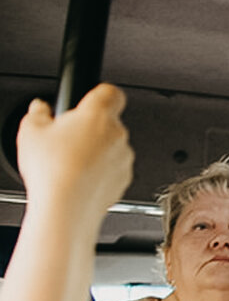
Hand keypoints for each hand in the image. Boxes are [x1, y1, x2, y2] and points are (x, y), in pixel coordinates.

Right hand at [17, 83, 132, 222]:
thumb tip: (40, 109)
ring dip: (97, 150)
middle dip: (90, 128)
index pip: (111, 92)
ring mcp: (124, 158)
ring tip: (70, 162)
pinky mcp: (124, 179)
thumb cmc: (53, 170)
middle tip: (67, 138)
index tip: (90, 100)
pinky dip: (101, 171)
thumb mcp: (31, 132)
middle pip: (108, 122)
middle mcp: (117, 134)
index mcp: (97, 115)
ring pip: (112, 147)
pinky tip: (80, 177)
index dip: (100, 94)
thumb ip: (37, 113)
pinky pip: (114, 168)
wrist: (68, 207)